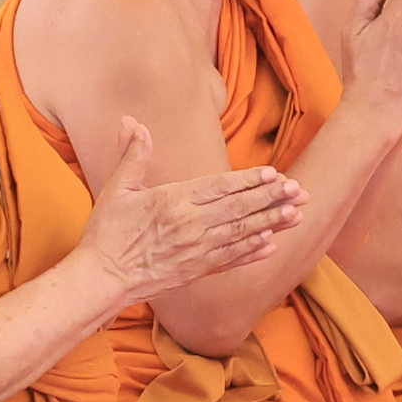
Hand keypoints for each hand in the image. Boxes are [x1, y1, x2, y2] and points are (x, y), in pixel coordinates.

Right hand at [82, 120, 300, 296]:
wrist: (102, 279)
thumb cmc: (107, 233)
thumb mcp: (117, 189)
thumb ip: (132, 155)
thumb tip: (133, 122)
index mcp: (173, 201)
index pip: (219, 187)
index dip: (248, 181)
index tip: (274, 174)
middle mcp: (191, 226)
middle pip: (238, 210)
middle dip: (271, 199)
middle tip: (299, 191)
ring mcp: (196, 251)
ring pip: (241, 235)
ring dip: (271, 223)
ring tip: (296, 214)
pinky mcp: (196, 271)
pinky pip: (230, 260)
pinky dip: (253, 253)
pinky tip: (272, 245)